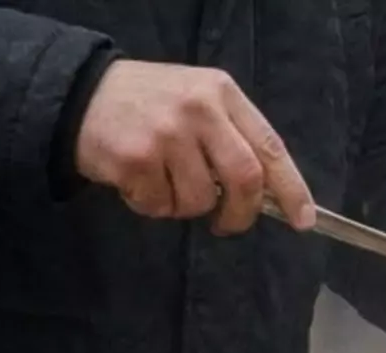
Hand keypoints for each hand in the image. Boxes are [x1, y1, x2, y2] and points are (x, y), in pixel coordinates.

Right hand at [76, 60, 314, 233]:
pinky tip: (137, 180)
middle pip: (245, 178)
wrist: (82, 94)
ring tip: (164, 183)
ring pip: (200, 199)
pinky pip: (159, 206)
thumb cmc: (151, 105)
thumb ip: (232, 137)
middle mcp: (199, 109)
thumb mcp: (198, 101)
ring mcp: (167, 133)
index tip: (303, 220)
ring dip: (185, 207)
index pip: (270, 147)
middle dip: (241, 213)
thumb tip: (266, 194)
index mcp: (222, 93)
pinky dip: (151, 205)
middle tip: (226, 224)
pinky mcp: (136, 158)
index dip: (291, 189)